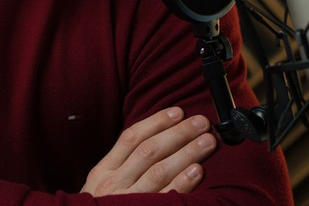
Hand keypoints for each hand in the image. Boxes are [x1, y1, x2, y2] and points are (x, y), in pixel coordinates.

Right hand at [82, 107, 216, 195]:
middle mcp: (114, 184)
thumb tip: (152, 139)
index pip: (131, 138)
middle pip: (149, 151)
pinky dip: (182, 182)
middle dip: (178, 133)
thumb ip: (120, 165)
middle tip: (201, 122)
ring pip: (159, 170)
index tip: (178, 112)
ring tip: (207, 141)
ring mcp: (128, 200)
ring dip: (186, 153)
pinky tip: (197, 170)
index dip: (156, 123)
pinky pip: (166, 196)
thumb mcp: (101, 185)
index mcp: (103, 171)